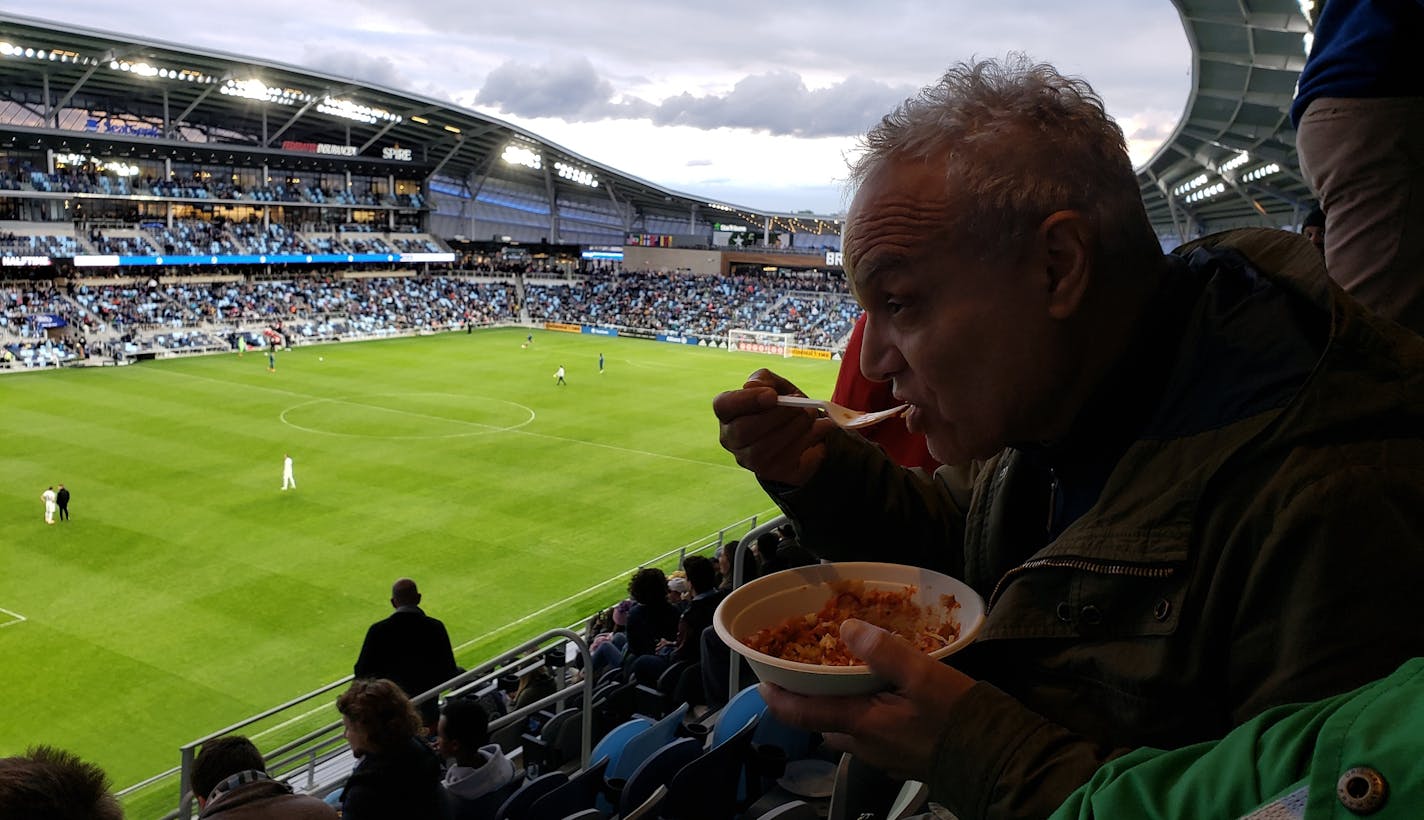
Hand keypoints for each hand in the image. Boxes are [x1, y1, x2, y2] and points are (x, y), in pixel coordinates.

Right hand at [713, 369, 837, 485]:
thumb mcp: (775, 385)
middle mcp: (732, 439)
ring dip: (793, 428)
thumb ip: (764, 379)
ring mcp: (748, 459)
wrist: (804, 431)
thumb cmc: (782, 405)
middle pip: (742, 430)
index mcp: (728, 413)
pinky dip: (807, 441)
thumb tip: (752, 385)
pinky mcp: (770, 472)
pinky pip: (785, 459)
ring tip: (810, 415)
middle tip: (799, 405)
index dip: (746, 400)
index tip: (772, 395)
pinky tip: (818, 428)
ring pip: (764, 448)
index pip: (723, 406)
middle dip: (776, 416)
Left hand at [759, 619, 975, 780]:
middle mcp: (866, 745)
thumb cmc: (959, 718)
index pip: (804, 714)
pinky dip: (867, 715)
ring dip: (842, 708)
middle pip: (825, 722)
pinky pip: (873, 735)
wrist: (997, 760)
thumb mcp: (923, 675)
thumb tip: (846, 629)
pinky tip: (885, 695)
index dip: (778, 700)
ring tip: (848, 677)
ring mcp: (885, 755)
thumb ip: (883, 652)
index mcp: (862, 724)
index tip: (761, 684)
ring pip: (850, 730)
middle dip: (813, 701)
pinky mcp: (904, 757)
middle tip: (812, 672)